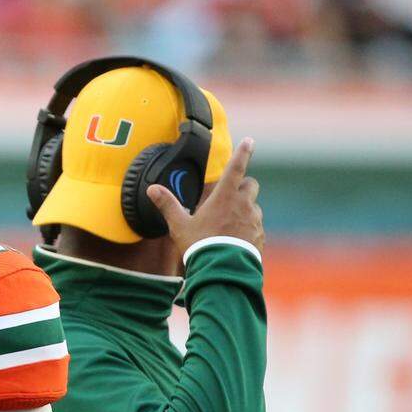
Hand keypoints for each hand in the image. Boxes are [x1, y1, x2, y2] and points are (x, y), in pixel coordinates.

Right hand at [147, 137, 263, 254]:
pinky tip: (234, 241)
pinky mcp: (260, 237)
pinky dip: (247, 229)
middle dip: (243, 185)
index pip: (236, 167)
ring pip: (253, 207)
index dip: (243, 152)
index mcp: (225, 197)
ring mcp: (254, 221)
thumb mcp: (179, 225)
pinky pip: (255, 227)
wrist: (222, 271)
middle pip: (251, 184)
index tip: (250, 140)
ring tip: (227, 226)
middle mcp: (244, 205)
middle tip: (230, 195)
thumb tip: (152, 188)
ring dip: (244, 210)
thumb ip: (168, 205)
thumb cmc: (199, 245)